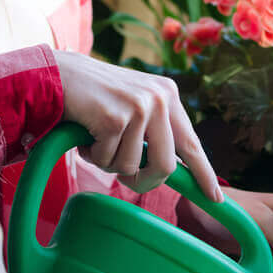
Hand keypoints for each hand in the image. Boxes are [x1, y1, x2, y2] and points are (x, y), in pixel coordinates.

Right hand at [54, 51, 222, 201]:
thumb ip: (154, 133)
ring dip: (109, 163)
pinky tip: (85, 135)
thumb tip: (169, 171)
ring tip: (97, 140)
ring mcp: (139, 107)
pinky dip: (92, 156)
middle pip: (165, 167)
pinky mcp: (115, 117)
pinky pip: (107, 160)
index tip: (215, 198)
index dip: (203, 174)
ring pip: (131, 167)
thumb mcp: (134, 108)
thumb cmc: (94, 98)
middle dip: (143, 181)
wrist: (57, 74)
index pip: (192, 144)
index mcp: (168, 96)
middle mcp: (159, 98)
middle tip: (124, 179)